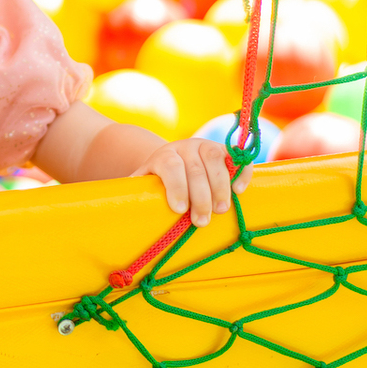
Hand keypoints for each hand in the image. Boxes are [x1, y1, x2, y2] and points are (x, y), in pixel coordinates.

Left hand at [129, 137, 251, 227]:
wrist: (173, 160)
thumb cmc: (158, 182)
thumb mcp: (143, 186)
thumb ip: (135, 195)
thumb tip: (126, 213)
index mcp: (164, 155)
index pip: (170, 165)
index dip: (176, 186)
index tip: (179, 210)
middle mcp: (185, 147)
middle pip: (195, 168)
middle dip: (200, 197)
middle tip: (201, 221)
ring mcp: (206, 146)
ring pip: (216, 159)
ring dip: (221, 186)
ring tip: (221, 210)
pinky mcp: (225, 151)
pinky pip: (237, 158)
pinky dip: (241, 172)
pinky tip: (239, 190)